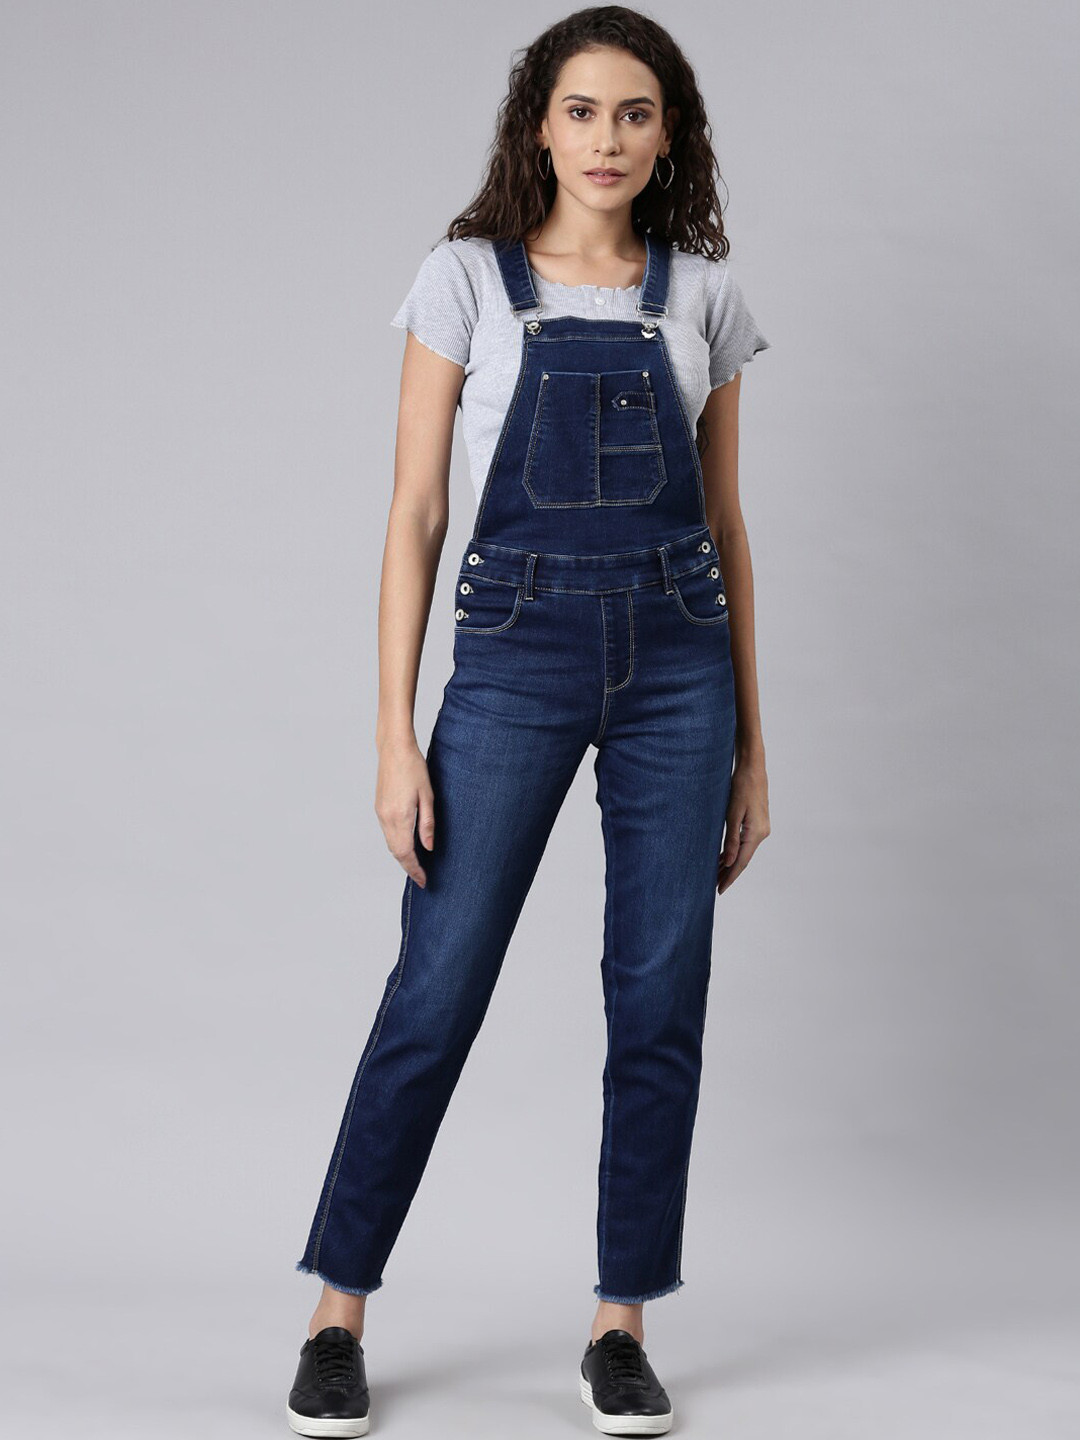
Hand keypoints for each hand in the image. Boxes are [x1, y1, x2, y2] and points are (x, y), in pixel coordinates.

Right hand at [375, 736, 435, 885]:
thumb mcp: (428, 796)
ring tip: (416, 865)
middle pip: (396, 852)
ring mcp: (380, 813)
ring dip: (402, 856)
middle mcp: (386, 818)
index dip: (415, 869)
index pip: (406, 853)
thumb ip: (427, 824)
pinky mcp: (379, 807)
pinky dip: (396, 844)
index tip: (424, 881)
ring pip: (390, 844)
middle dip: (408, 867)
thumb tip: (428, 848)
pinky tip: (407, 845)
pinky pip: (387, 833)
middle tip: (422, 877)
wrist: (394, 749)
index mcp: (400, 816)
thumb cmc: (414, 768)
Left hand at [717, 752, 769, 894]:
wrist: (752, 769)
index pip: (741, 862)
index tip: (720, 889)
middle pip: (743, 860)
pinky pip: (745, 843)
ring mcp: (761, 829)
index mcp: (756, 833)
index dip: (730, 877)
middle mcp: (761, 834)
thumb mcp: (732, 813)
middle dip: (728, 873)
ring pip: (743, 852)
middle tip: (713, 887)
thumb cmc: (741, 787)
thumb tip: (730, 862)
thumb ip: (731, 839)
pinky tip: (724, 858)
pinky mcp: (757, 824)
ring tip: (715, 874)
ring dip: (730, 863)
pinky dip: (734, 851)